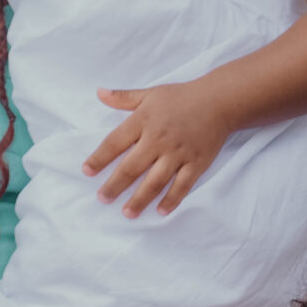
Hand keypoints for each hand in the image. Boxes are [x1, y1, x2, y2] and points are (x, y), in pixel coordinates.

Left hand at [84, 80, 233, 215]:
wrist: (219, 101)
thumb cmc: (182, 97)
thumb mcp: (150, 93)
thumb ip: (123, 97)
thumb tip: (99, 93)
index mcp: (144, 120)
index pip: (115, 142)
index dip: (100, 158)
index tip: (87, 172)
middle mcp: (159, 139)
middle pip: (132, 167)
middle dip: (115, 185)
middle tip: (102, 199)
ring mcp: (178, 153)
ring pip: (155, 181)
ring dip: (140, 199)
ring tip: (127, 213)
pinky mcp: (196, 163)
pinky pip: (182, 186)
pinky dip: (171, 199)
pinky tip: (160, 211)